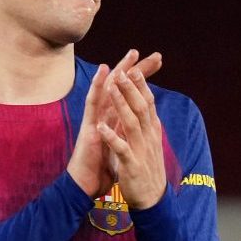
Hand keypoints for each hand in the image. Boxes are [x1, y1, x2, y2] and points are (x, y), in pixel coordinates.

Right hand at [66, 48, 162, 198]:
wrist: (86, 188)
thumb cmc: (101, 171)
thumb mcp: (121, 149)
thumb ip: (126, 134)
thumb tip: (136, 126)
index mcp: (115, 121)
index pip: (131, 95)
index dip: (142, 80)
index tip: (155, 64)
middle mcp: (105, 117)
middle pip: (121, 88)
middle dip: (134, 70)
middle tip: (146, 52)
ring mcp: (96, 120)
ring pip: (108, 90)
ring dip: (118, 70)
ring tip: (129, 54)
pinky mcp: (88, 127)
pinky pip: (93, 103)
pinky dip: (99, 85)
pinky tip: (104, 71)